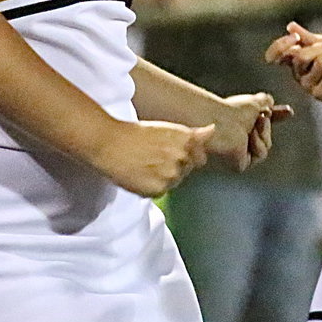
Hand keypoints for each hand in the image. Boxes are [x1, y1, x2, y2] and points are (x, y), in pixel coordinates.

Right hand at [92, 119, 214, 196]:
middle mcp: (182, 157)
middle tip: (152, 156)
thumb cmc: (135, 133)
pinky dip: (151, 187)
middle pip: (187, 171)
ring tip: (144, 164)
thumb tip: (212, 130)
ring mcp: (171, 175)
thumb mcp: (167, 129)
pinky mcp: (158, 189)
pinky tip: (139, 175)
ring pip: (174, 182)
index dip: (185, 156)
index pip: (200, 158)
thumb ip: (192, 134)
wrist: (109, 143)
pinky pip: (161, 192)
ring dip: (163, 177)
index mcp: (186, 140)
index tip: (168, 152)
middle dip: (174, 166)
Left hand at [211, 93, 292, 170]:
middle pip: (267, 136)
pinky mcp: (240, 162)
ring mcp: (239, 151)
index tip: (289, 112)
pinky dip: (258, 144)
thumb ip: (265, 101)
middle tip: (262, 116)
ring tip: (254, 126)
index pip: (261, 124)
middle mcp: (238, 138)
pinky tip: (250, 137)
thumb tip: (271, 102)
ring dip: (264, 133)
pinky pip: (260, 154)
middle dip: (267, 125)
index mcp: (239, 124)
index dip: (276, 117)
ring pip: (266, 145)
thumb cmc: (233, 110)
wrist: (222, 120)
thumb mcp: (255, 102)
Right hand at [265, 21, 321, 103]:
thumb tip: (290, 26)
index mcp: (296, 58)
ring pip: (318, 63)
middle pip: (300, 56)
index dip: (281, 45)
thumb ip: (309, 37)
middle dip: (321, 48)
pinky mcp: (319, 94)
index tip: (295, 38)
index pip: (277, 54)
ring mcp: (307, 85)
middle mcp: (298, 73)